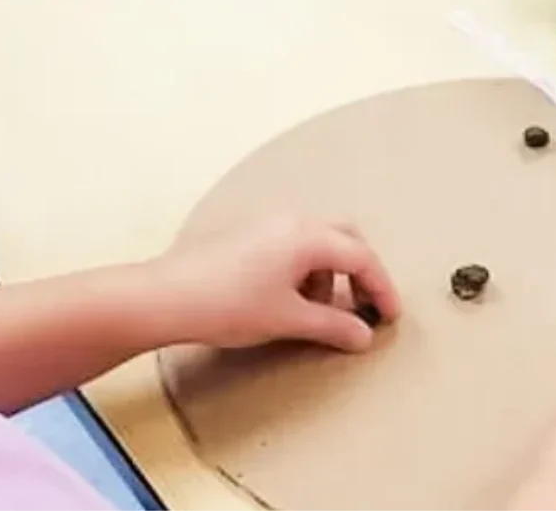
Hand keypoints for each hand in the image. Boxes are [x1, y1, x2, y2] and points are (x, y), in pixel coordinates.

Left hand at [143, 215, 401, 353]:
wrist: (166, 297)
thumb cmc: (228, 305)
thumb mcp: (289, 319)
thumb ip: (334, 325)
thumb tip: (364, 335)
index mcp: (308, 236)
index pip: (362, 256)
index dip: (381, 288)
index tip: (390, 317)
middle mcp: (292, 221)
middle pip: (345, 238)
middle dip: (360, 271)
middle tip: (363, 305)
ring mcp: (268, 225)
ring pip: (318, 241)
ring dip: (330, 273)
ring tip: (317, 312)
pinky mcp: (248, 236)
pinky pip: (293, 245)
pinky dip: (305, 270)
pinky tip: (289, 301)